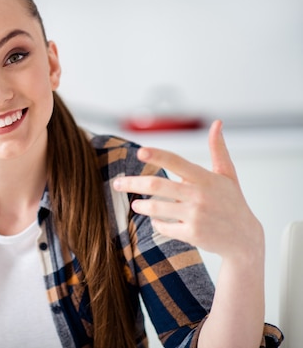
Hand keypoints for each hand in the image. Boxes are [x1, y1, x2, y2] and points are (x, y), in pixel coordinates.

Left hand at [112, 120, 263, 260]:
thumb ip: (218, 149)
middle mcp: (200, 195)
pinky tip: (156, 221)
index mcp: (205, 178)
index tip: (139, 152)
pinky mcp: (192, 234)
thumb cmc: (233, 202)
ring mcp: (196, 215)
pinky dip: (157, 223)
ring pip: (156, 207)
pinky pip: (164, 227)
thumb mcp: (227, 174)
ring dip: (141, 206)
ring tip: (136, 205)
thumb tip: (217, 123)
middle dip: (131, 183)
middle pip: (156, 185)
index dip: (157, 156)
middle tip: (116, 183)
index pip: (177, 162)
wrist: (244, 238)